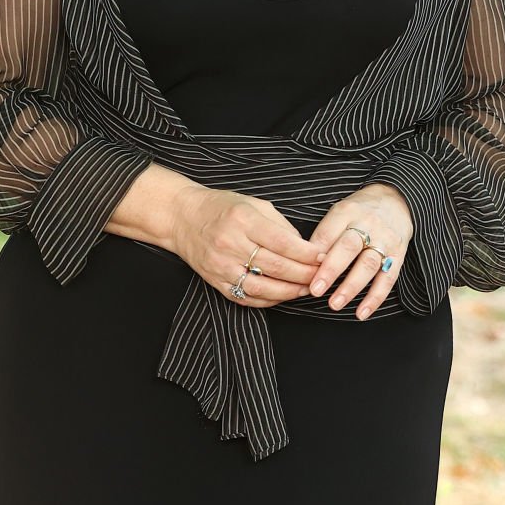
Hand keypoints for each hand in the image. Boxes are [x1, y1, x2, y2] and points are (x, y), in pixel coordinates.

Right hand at [168, 186, 326, 309]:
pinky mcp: (216, 281)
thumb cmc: (221, 208)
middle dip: (304, 274)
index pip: (283, 242)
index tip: (322, 257)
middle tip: (321, 276)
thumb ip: (280, 225)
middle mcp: (231, 244)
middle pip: (276, 266)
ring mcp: (222, 266)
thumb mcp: (253, 204)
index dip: (306, 253)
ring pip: (263, 287)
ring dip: (289, 292)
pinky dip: (268, 300)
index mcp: (243, 220)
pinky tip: (282, 296)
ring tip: (305, 289)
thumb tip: (305, 248)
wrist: (182, 218)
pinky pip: (246, 297)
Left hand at [306, 186, 413, 320]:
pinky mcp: (399, 254)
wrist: (396, 200)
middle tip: (316, 291)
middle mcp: (368, 224)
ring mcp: (386, 239)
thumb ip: (324, 235)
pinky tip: (362, 313)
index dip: (315, 254)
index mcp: (348, 211)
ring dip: (351, 287)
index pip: (328, 232)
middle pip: (349, 248)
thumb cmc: (359, 211)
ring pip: (368, 264)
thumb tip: (306, 263)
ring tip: (335, 304)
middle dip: (331, 271)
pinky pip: (388, 279)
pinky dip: (375, 298)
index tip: (303, 272)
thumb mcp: (339, 213)